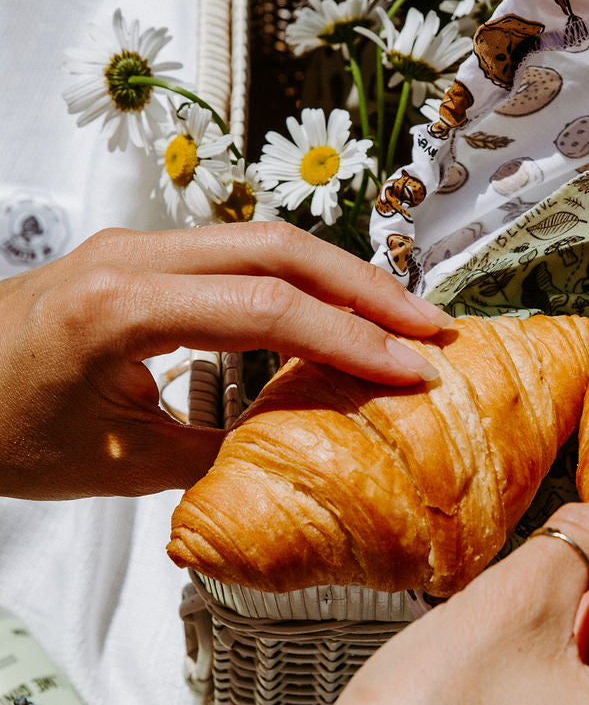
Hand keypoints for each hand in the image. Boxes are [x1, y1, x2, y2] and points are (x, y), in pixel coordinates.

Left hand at [0, 223, 450, 498]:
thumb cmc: (1, 431)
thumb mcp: (117, 464)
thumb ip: (221, 453)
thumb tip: (301, 450)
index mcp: (119, 307)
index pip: (266, 309)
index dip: (351, 339)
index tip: (411, 369)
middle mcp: (131, 256)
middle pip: (280, 248)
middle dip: (366, 288)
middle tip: (430, 326)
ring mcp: (133, 245)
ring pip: (263, 239)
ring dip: (338, 277)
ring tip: (400, 316)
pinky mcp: (138, 253)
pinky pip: (235, 252)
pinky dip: (297, 279)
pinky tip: (331, 309)